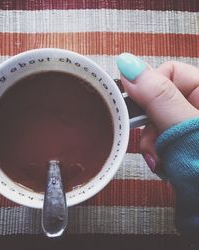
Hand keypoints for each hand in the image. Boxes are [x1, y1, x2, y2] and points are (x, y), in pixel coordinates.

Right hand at [116, 54, 198, 172]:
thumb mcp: (187, 130)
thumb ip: (157, 97)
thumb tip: (128, 64)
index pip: (168, 72)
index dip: (149, 91)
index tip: (139, 114)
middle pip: (159, 100)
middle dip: (150, 125)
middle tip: (153, 148)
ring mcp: (192, 125)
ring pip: (157, 122)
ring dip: (152, 143)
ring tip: (160, 163)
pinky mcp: (186, 142)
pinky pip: (162, 138)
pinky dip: (159, 153)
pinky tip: (165, 166)